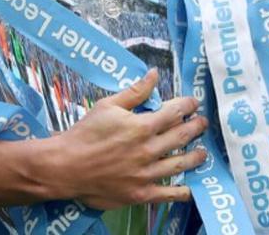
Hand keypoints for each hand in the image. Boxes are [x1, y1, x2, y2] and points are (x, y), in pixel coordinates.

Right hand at [47, 68, 207, 209]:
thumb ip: (135, 92)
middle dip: (196, 127)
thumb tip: (154, 74)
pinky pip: (168, 193)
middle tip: (203, 123)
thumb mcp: (108, 105)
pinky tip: (191, 187)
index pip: (174, 112)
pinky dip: (183, 191)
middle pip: (182, 136)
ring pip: (180, 164)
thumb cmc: (85, 133)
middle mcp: (148, 150)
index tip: (194, 102)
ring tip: (203, 152)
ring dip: (196, 156)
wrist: (66, 166)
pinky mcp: (141, 193)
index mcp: (142, 126)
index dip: (188, 105)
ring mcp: (146, 174)